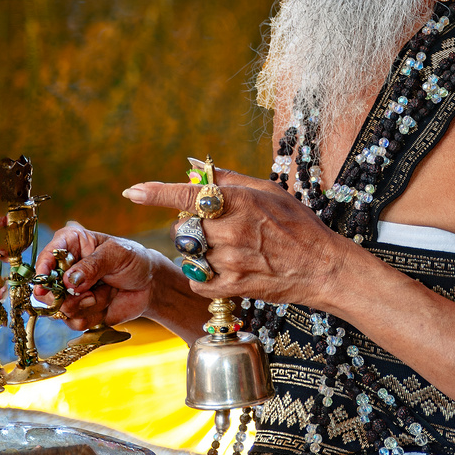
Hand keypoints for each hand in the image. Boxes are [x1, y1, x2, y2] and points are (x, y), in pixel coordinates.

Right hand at [35, 222, 159, 330]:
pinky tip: (106, 305)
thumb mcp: (117, 254)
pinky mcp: (79, 311)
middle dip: (65, 296)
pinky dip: (92, 316)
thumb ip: (93, 265)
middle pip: (47, 288)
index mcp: (73, 244)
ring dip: (84, 306)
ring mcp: (71, 292)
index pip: (49, 253)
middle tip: (85, 293)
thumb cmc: (133, 261)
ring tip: (104, 294)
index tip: (44, 282)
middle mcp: (66, 269)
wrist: (150, 285)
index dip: (43, 268)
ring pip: (61, 308)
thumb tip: (69, 280)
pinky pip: (75, 322)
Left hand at [123, 170, 352, 307]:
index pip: (187, 195)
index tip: (132, 192)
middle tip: (217, 227)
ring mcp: (231, 261)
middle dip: (191, 226)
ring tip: (229, 249)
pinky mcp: (233, 286)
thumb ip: (229, 179)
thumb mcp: (268, 191)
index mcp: (239, 202)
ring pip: (190, 254)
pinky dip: (203, 274)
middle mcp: (232, 230)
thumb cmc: (299, 224)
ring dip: (200, 251)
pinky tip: (224, 268)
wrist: (323, 267)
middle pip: (184, 227)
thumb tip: (195, 168)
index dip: (156, 193)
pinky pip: (197, 280)